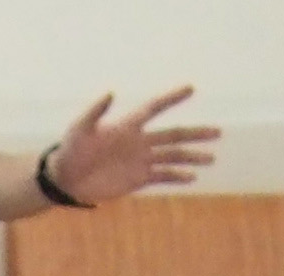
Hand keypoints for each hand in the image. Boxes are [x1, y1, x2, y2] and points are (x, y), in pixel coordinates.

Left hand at [46, 86, 219, 205]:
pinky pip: (162, 176)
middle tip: (217, 132)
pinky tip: (192, 178)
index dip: (171, 99)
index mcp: (127, 127)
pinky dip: (177, 177)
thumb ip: (94, 112)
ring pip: (172, 157)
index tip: (190, 89)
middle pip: (173, 135)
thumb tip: (110, 93)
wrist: (67, 179)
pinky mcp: (138, 178)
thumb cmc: (70, 150)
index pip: (154, 109)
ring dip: (191, 157)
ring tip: (211, 158)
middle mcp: (139, 142)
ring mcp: (140, 160)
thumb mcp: (79, 129)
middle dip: (195, 134)